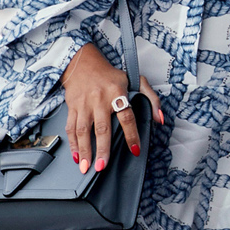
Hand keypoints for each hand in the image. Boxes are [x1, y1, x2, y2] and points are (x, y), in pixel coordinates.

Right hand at [60, 42, 163, 173]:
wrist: (82, 63)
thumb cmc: (110, 75)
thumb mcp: (134, 79)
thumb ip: (150, 98)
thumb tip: (159, 119)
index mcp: (117, 92)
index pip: (127, 116)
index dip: (132, 134)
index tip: (135, 150)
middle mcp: (99, 99)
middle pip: (102, 128)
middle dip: (102, 149)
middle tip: (102, 167)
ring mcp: (84, 103)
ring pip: (83, 130)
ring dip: (84, 150)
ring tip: (86, 167)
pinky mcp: (72, 107)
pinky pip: (71, 127)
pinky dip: (72, 143)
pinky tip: (76, 156)